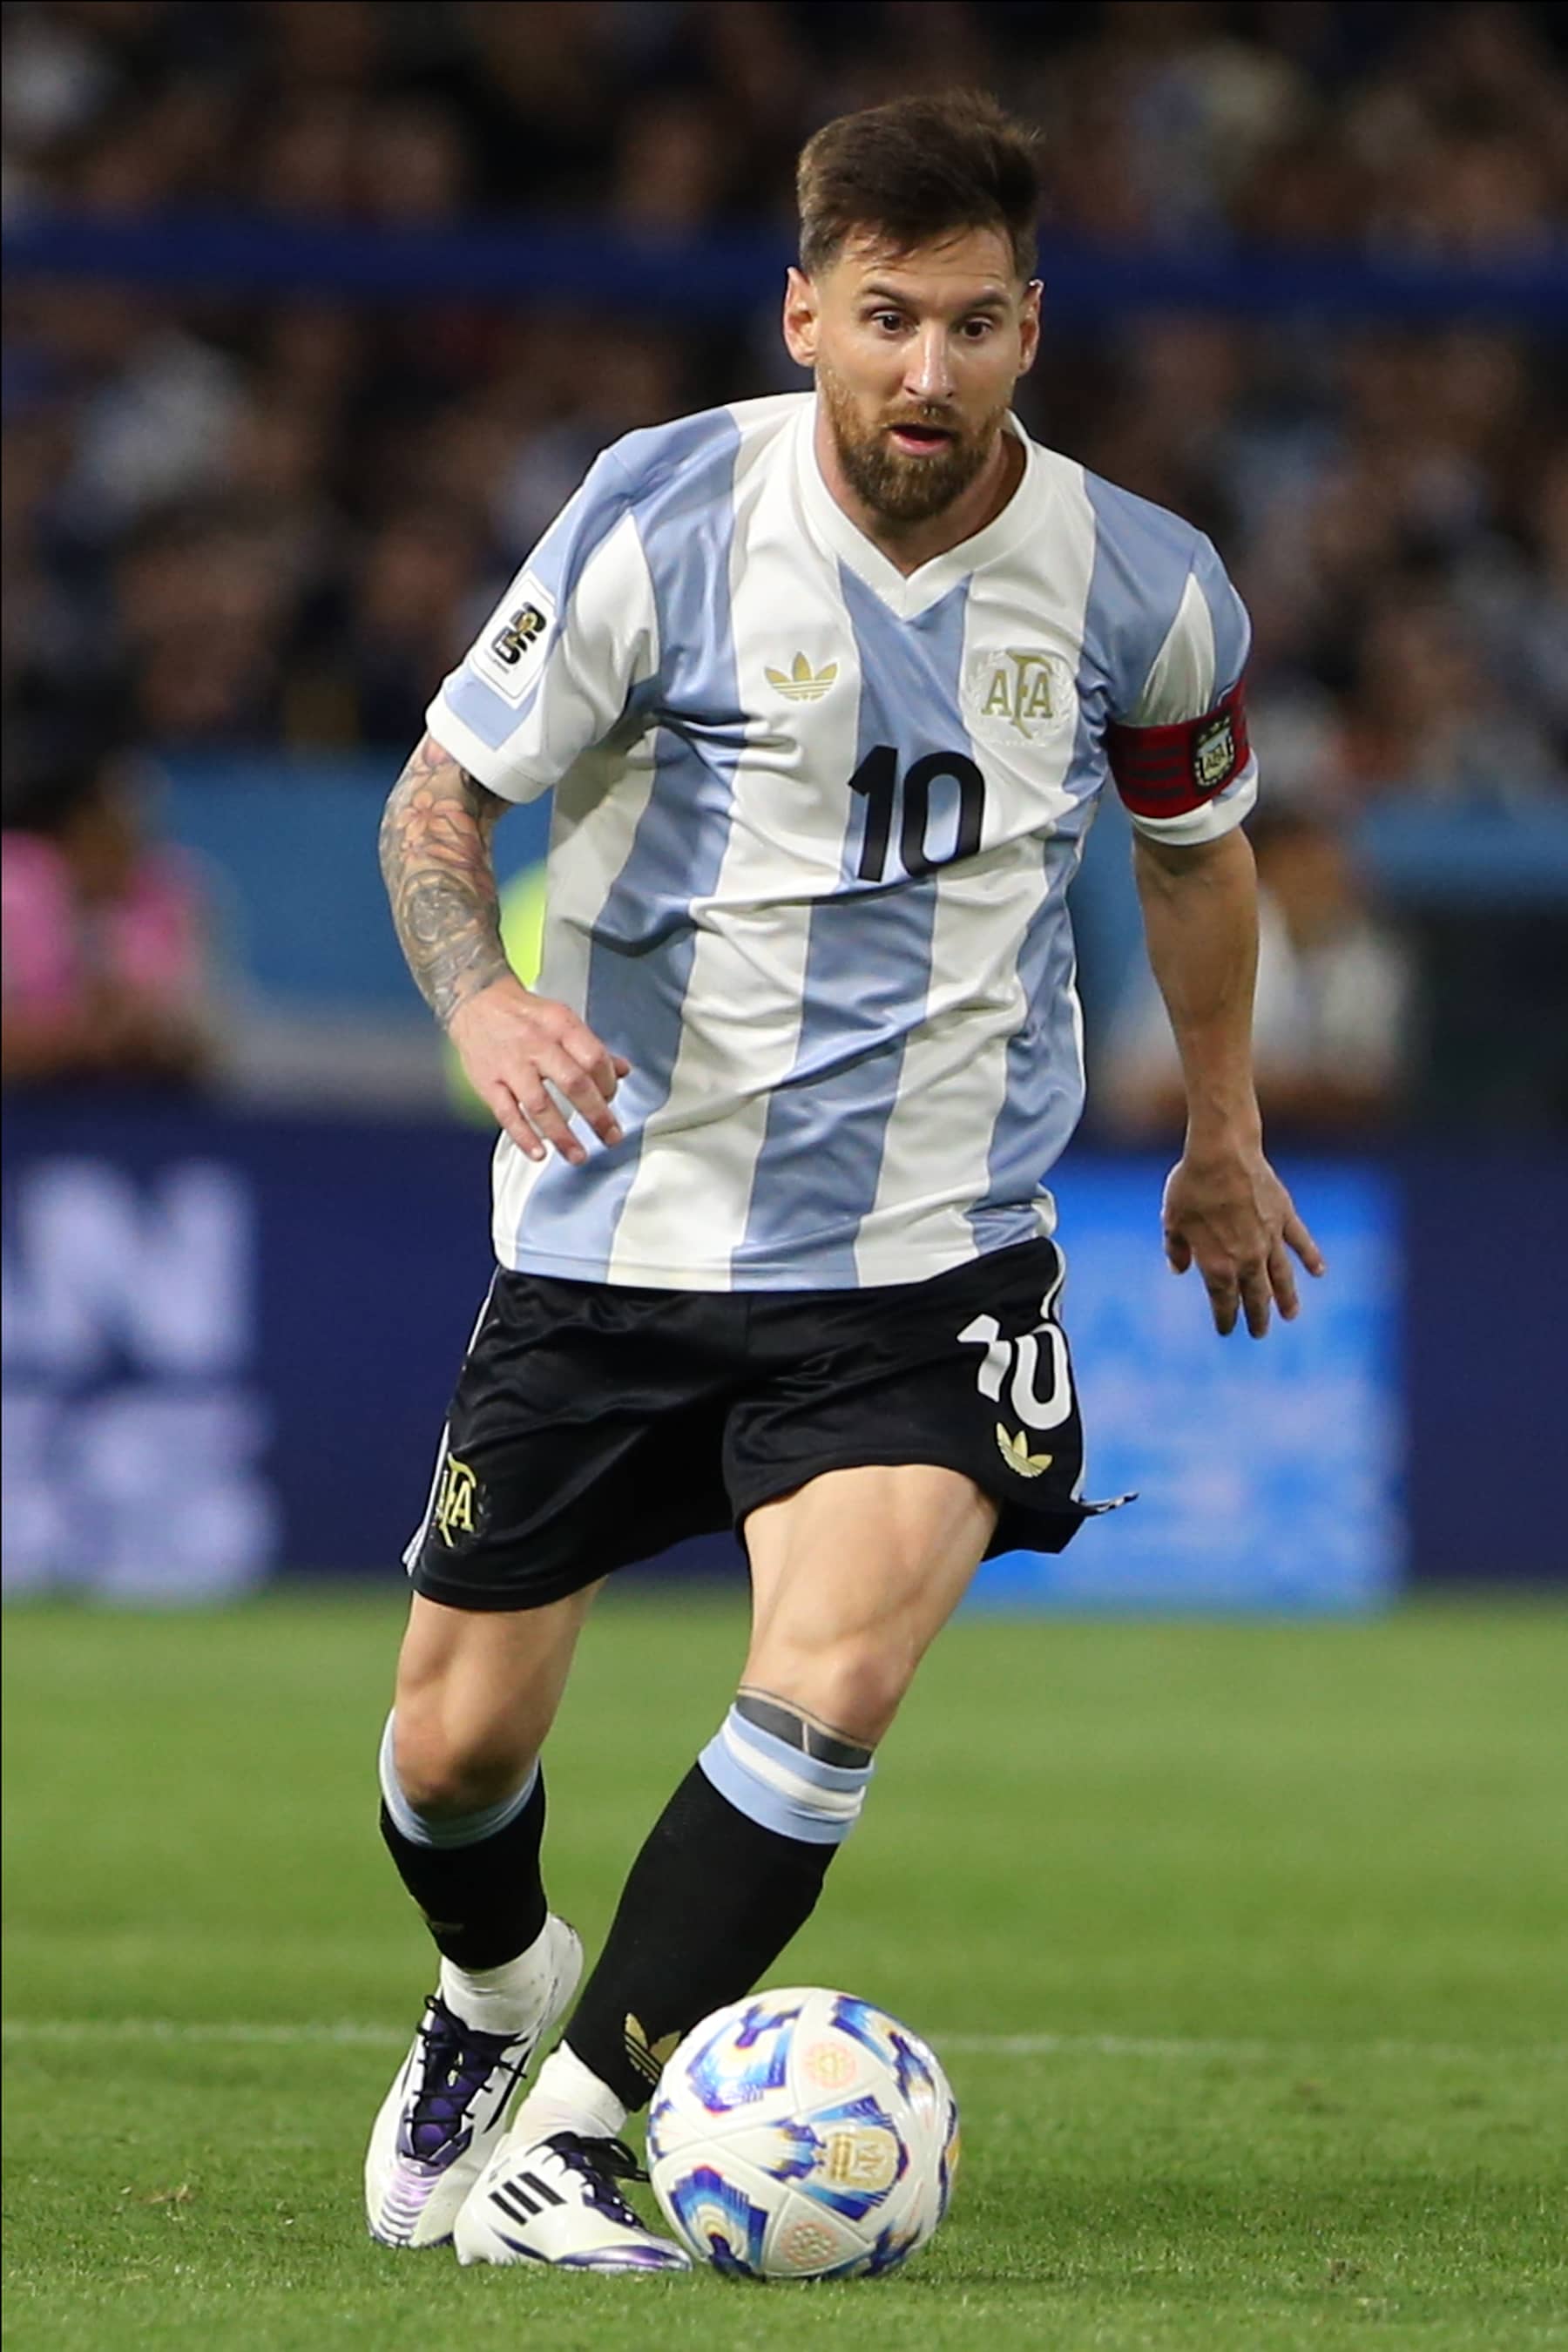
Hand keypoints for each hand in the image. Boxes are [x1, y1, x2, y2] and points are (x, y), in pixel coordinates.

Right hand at [448, 975, 629, 1166]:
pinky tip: (539, 1153)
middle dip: (597, 1115)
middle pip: (574, 1083)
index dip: (609, 1084)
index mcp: (560, 1025)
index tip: (612, 1099)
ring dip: (562, 1135)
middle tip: (611, 1137)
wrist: (476, 1003)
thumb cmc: (523, 1015)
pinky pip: (507, 1114)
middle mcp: (536, 1044)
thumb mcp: (562, 1020)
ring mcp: (511, 1065)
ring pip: (540, 1105)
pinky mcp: (488, 1082)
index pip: (594, 1058)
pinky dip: (523, 1137)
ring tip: (578, 1155)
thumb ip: (592, 1047)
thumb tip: (623, 1070)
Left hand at [1162, 1140, 1324, 1337]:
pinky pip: (1301, 1243)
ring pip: (1282, 1277)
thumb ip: (1176, 1249)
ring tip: (1291, 1315)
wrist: (1222, 1153)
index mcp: (1218, 1265)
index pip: (1224, 1301)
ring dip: (1287, 1298)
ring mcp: (1270, 1238)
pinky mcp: (1286, 1217)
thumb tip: (1179, 1270)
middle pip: (1257, 1296)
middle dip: (1258, 1317)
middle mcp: (1248, 1258)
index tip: (1226, 1330)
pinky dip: (1311, 1258)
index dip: (1226, 1318)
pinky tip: (1319, 1272)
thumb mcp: (1172, 1220)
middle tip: (1260, 1333)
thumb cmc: (1191, 1186)